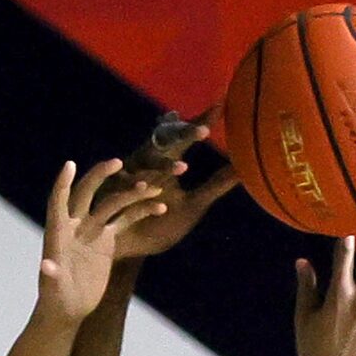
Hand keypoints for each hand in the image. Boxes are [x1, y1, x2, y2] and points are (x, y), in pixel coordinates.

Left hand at [37, 158, 166, 322]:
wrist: (69, 308)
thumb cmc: (56, 299)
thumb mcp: (53, 289)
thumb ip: (50, 275)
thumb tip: (46, 265)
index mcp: (58, 232)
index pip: (58, 202)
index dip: (63, 185)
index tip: (70, 165)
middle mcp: (75, 224)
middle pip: (86, 192)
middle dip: (100, 176)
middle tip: (117, 162)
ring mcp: (93, 230)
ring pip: (113, 203)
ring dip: (131, 193)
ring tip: (154, 187)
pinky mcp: (107, 240)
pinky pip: (126, 220)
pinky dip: (142, 212)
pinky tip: (161, 208)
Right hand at [96, 109, 238, 257]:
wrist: (130, 249)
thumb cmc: (160, 222)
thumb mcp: (194, 205)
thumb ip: (215, 185)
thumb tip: (244, 170)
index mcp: (164, 162)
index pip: (184, 138)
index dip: (201, 123)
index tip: (221, 106)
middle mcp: (145, 165)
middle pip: (164, 144)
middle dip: (182, 136)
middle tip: (205, 130)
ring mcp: (126, 181)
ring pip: (145, 168)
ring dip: (163, 168)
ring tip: (184, 167)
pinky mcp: (110, 199)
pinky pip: (125, 193)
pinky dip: (135, 191)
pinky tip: (146, 189)